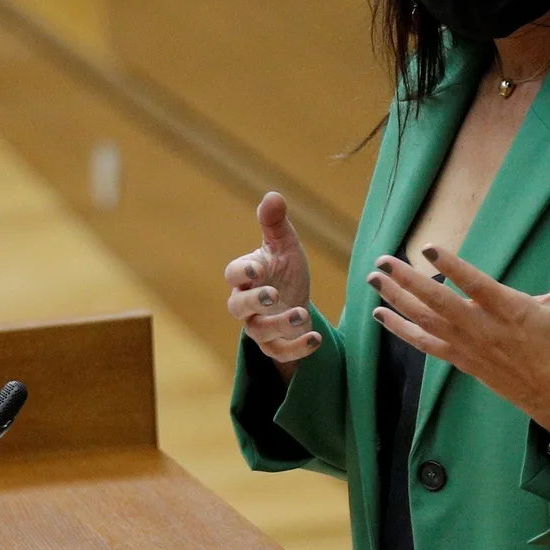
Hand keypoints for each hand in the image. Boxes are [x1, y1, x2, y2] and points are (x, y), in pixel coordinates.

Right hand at [226, 192, 318, 373]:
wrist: (296, 302)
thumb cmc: (284, 271)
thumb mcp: (285, 246)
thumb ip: (276, 224)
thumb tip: (272, 195)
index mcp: (246, 276)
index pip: (233, 273)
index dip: (242, 271)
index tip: (257, 268)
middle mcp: (246, 304)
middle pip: (237, 306)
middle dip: (255, 301)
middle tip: (273, 295)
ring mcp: (258, 327)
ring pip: (259, 332)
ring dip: (280, 324)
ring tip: (303, 314)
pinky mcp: (275, 347)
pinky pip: (279, 354)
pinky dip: (297, 348)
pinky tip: (316, 339)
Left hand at [368, 214, 549, 446]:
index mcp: (512, 310)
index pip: (475, 285)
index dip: (451, 266)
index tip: (427, 248)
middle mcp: (484, 329)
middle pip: (438, 302)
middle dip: (407, 280)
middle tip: (382, 260)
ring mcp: (468, 346)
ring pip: (425, 321)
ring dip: (396, 299)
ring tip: (373, 279)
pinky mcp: (460, 360)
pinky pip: (424, 344)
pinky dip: (400, 329)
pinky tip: (380, 314)